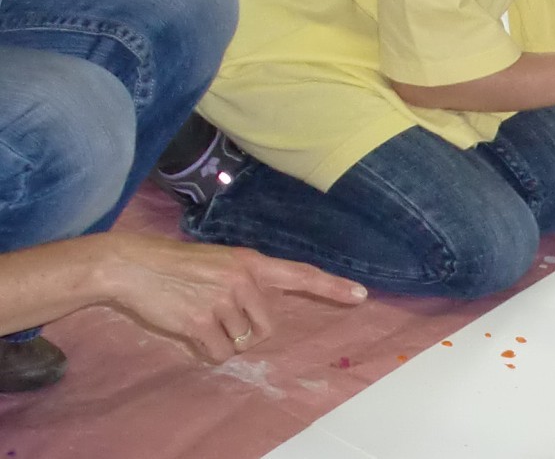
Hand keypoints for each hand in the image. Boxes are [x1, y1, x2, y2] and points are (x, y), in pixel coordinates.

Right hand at [103, 235, 366, 361]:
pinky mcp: (202, 320)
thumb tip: (261, 317)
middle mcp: (243, 279)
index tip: (361, 295)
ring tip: (198, 316)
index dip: (332, 286)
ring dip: (224, 340)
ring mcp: (223, 300)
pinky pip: (221, 354)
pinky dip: (208, 351)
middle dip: (247, 331)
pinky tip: (191, 331)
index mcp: (251, 262)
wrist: (132, 265)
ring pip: (243, 342)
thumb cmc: (175, 265)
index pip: (301, 274)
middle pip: (267, 326)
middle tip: (219, 315)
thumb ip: (246, 282)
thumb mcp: (219, 262)